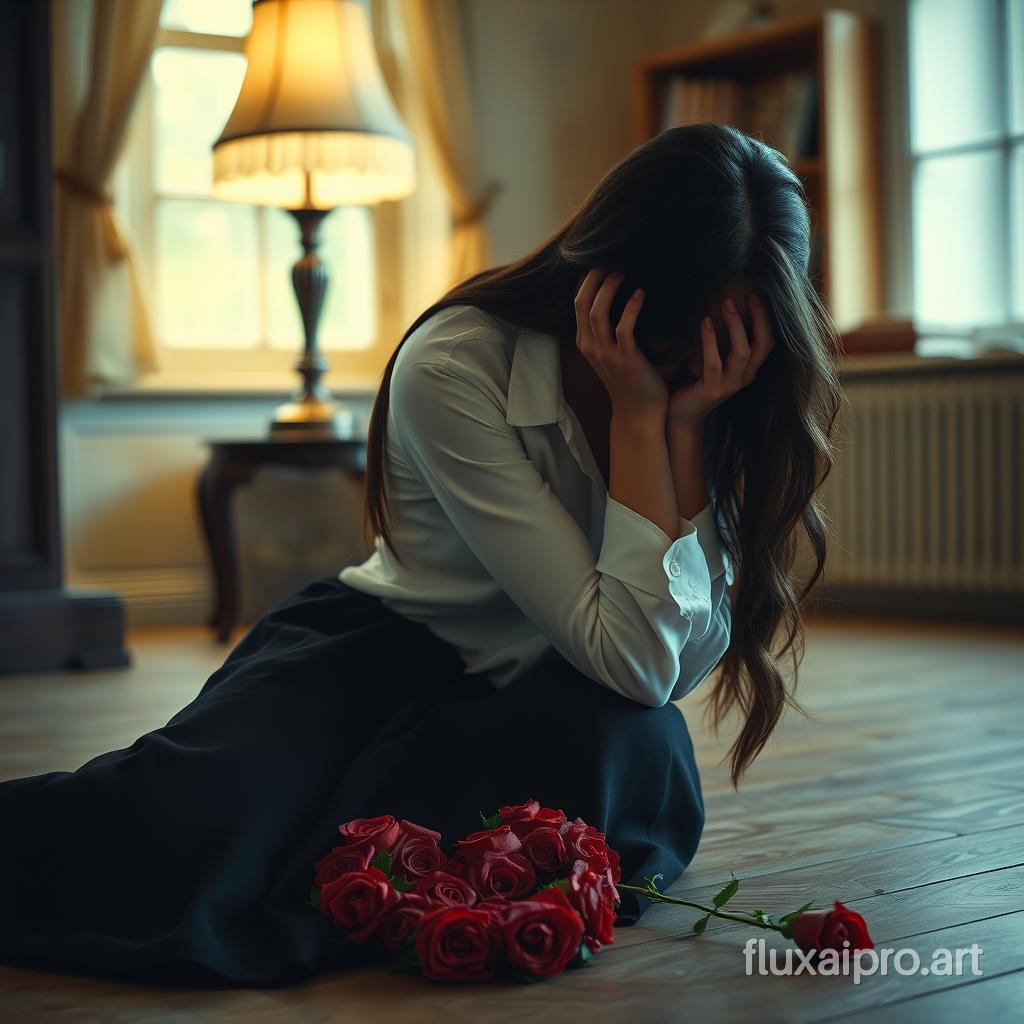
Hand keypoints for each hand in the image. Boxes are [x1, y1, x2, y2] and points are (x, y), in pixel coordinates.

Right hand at [574, 268, 667, 425]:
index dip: (588, 280)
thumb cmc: (632, 381)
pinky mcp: (626, 359)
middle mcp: (591, 347)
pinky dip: (631, 307)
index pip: (579, 303)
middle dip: (595, 278)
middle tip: (611, 260)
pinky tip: (640, 295)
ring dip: (610, 288)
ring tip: (623, 273)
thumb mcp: (613, 354)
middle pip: (583, 302)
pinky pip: (624, 327)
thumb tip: (623, 298)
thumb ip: (611, 331)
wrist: (640, 413)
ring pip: (598, 312)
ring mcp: (606, 354)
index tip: (603, 262)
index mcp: (586, 343)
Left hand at [667, 293, 776, 430]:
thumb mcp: (715, 360)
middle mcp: (744, 377)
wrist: (681, 416)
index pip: (767, 341)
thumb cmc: (694, 382)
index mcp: (747, 369)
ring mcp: (728, 385)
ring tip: (726, 303)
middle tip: (750, 295)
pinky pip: (713, 363)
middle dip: (759, 318)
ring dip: (736, 326)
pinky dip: (710, 341)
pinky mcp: (711, 391)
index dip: (766, 319)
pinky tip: (705, 322)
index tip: (757, 295)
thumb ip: (724, 342)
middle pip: (762, 344)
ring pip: (741, 353)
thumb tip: (725, 307)